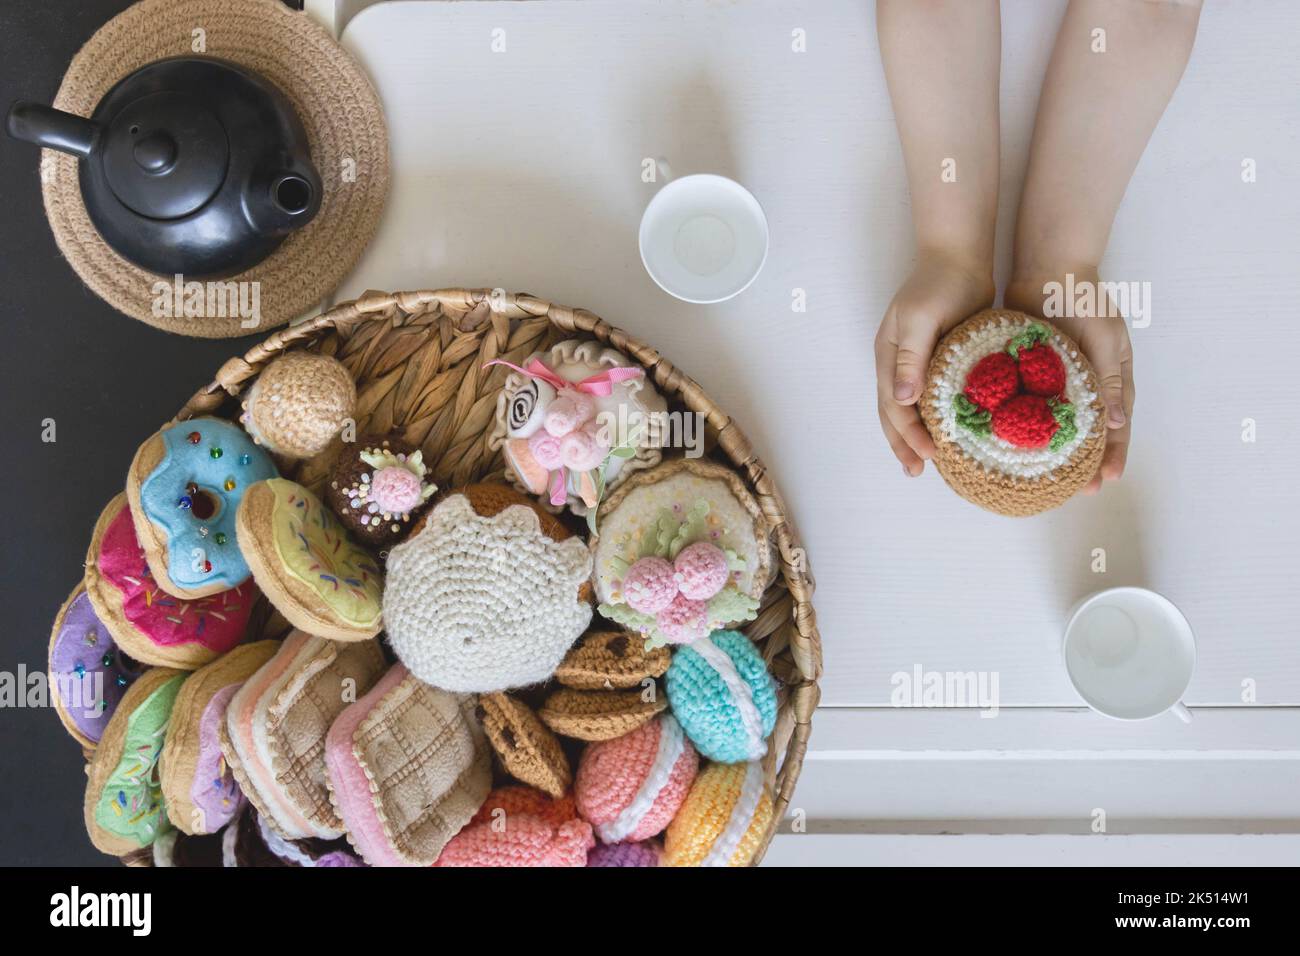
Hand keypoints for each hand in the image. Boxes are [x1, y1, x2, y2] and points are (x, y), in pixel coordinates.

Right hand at [875, 251, 994, 475]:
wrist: (958, 254)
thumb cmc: (939, 284)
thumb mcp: (920, 320)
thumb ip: (910, 359)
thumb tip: (904, 400)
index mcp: (888, 358)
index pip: (893, 407)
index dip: (907, 435)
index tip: (927, 457)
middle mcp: (897, 364)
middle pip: (894, 413)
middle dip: (903, 444)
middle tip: (916, 472)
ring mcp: (916, 362)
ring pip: (910, 408)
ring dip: (914, 435)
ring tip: (926, 461)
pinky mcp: (938, 358)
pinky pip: (932, 396)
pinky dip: (935, 417)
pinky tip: (949, 429)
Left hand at [1005, 268, 1133, 493]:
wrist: (1046, 265)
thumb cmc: (1082, 298)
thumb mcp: (1103, 338)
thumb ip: (1109, 379)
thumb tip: (1119, 422)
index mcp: (1112, 373)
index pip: (1117, 423)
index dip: (1114, 452)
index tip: (1107, 481)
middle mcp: (1087, 379)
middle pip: (1089, 429)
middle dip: (1086, 461)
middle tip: (1079, 493)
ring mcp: (1059, 376)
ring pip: (1058, 421)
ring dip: (1055, 450)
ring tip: (1047, 479)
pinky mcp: (1031, 370)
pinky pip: (1029, 403)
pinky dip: (1026, 424)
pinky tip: (1014, 445)